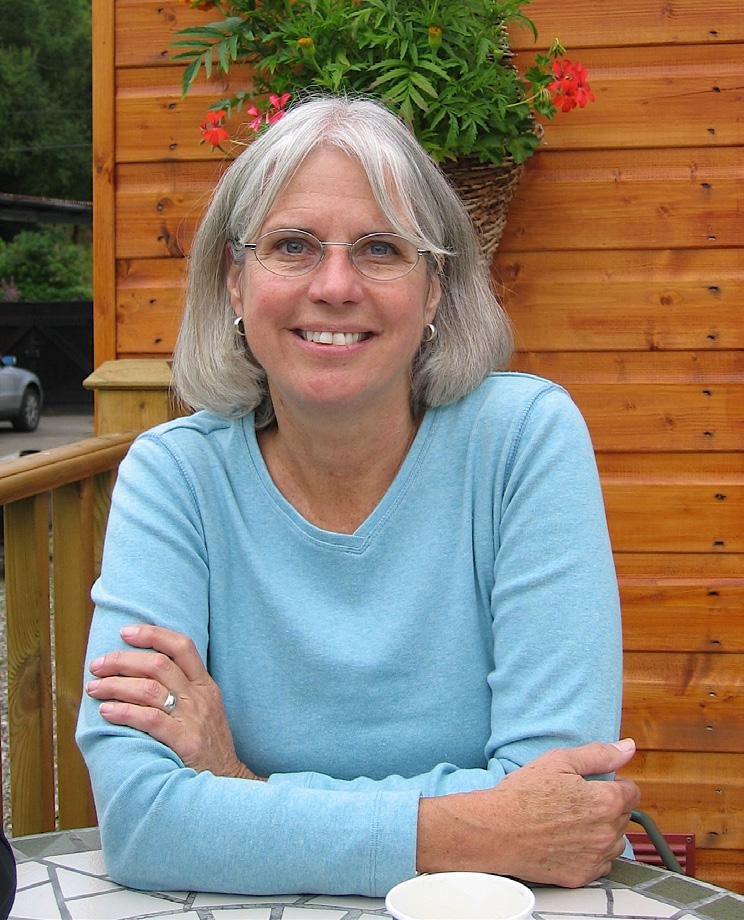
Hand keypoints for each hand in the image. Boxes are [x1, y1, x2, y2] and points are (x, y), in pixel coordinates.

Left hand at [87, 625, 263, 780]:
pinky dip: (125, 712)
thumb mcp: (206, 711)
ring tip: (94, 688)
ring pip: (149, 689)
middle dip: (122, 660)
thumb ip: (183, 691)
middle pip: (158, 664)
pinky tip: (107, 711)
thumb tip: (143, 675)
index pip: (182, 646)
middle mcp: (200, 697)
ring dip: (116, 685)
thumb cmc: (209, 748)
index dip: (153, 634)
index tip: (126, 632)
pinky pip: (150, 719)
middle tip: (98, 665)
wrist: (228, 783)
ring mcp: (194, 719)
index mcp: (205, 686)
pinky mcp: (185, 742)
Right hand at [417, 739, 639, 887]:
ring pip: (614, 842)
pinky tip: (566, 841)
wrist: (497, 830)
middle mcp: (607, 833)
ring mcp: (596, 858)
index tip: (593, 786)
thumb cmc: (523, 794)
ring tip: (570, 822)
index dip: (614, 785)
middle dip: (606, 807)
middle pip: (623, 817)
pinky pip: (600, 864)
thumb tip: (628, 748)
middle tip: (574, 801)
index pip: (632, 793)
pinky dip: (589, 853)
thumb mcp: (560, 761)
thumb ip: (599, 755)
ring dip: (601, 832)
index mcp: (606, 801)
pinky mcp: (583, 876)